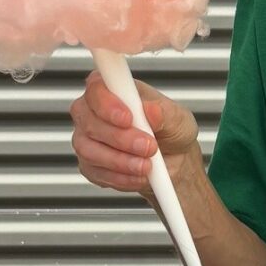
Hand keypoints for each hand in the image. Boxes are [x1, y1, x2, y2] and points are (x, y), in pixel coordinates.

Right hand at [70, 72, 198, 196]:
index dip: (108, 104)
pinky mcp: (89, 165)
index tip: (128, 118)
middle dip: (121, 138)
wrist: (174, 161)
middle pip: (90, 122)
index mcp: (115, 90)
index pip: (96, 88)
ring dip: (121, 161)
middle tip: (148, 146)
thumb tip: (152, 110)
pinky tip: (137, 175)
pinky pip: (95, 172)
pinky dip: (120, 177)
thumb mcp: (177, 118)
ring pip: (89, 150)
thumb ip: (164, 113)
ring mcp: (88, 139)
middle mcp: (95, 112)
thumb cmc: (171, 131)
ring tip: (146, 165)